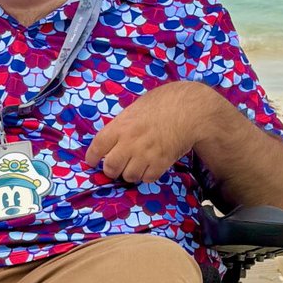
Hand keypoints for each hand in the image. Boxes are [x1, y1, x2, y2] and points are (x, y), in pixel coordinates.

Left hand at [83, 81, 214, 185]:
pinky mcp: (161, 164)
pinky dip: (147, 174)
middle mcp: (130, 142)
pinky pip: (147, 178)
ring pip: (129, 176)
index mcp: (121, 126)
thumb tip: (113, 139)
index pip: (97, 147)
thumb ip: (123, 124)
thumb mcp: (136, 108)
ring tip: (136, 164)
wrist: (190, 110)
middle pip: (110, 168)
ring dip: (130, 173)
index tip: (93, 161)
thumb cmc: (163, 103)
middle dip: (111, 169)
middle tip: (116, 166)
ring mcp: (145, 155)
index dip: (92, 157)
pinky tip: (150, 165)